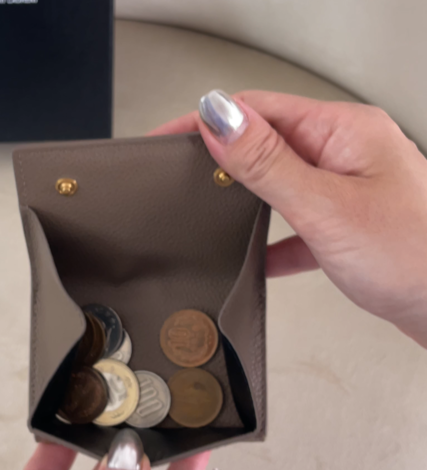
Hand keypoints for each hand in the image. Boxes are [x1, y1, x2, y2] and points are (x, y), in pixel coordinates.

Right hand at [150, 90, 426, 347]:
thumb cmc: (414, 257)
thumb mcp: (325, 207)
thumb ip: (268, 164)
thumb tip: (220, 121)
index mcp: (343, 131)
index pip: (258, 110)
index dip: (207, 121)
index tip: (168, 138)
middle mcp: (346, 153)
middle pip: (267, 142)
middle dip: (223, 158)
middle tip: (182, 176)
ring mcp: (346, 188)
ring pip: (279, 183)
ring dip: (247, 197)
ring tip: (213, 209)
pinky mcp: (346, 224)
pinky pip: (296, 223)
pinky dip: (273, 239)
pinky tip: (258, 258)